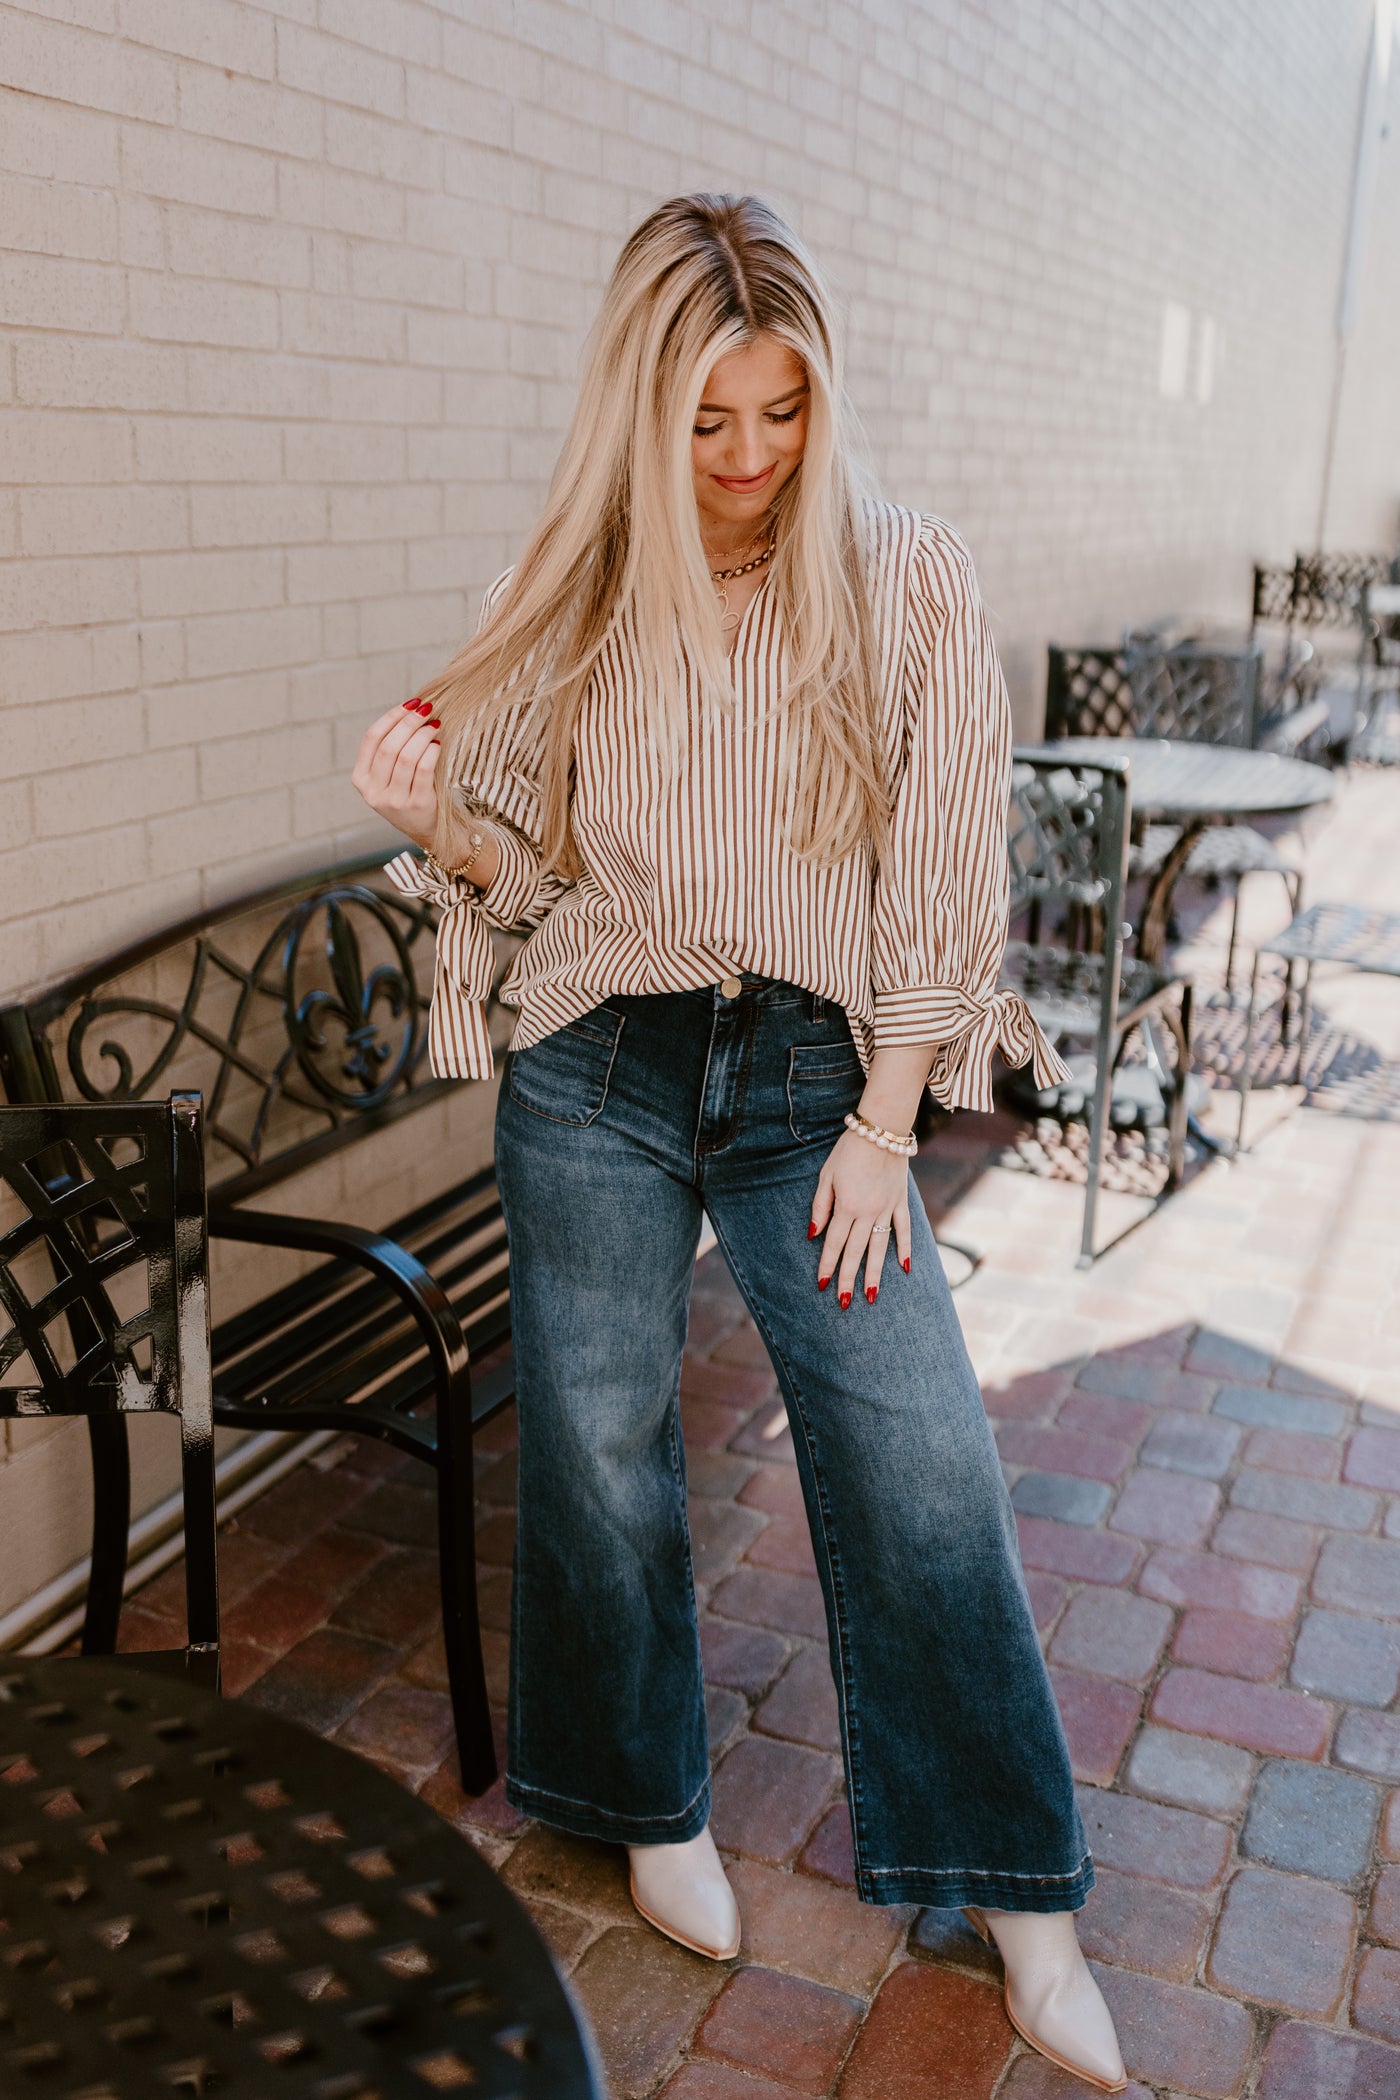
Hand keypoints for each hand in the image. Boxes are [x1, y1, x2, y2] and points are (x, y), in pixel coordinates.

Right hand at [351, 699, 441, 847]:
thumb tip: (412, 708)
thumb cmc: (408, 791)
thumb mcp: (389, 773)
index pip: (372, 738)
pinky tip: (437, 743)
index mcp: (360, 778)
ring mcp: (393, 801)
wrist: (426, 827)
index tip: (410, 704)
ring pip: (406, 757)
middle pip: (389, 746)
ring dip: (423, 735)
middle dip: (409, 723)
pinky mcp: (416, 805)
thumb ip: (391, 747)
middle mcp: (373, 791)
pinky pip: (424, 770)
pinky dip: (432, 751)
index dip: (392, 717)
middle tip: (427, 710)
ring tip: (434, 725)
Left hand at [809, 1129, 912, 1307]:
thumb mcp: (826, 1175)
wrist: (882, 1128)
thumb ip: (820, 1206)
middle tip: (844, 1302)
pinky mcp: (901, 1201)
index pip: (834, 1243)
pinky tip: (904, 1268)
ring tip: (871, 1297)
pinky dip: (905, 1249)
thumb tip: (813, 1234)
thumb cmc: (848, 1150)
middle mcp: (868, 1211)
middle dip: (849, 1278)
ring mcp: (887, 1208)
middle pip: (856, 1251)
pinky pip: (904, 1229)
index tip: (823, 1286)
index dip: (828, 1266)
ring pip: (880, 1247)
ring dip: (875, 1274)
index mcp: (846, 1205)